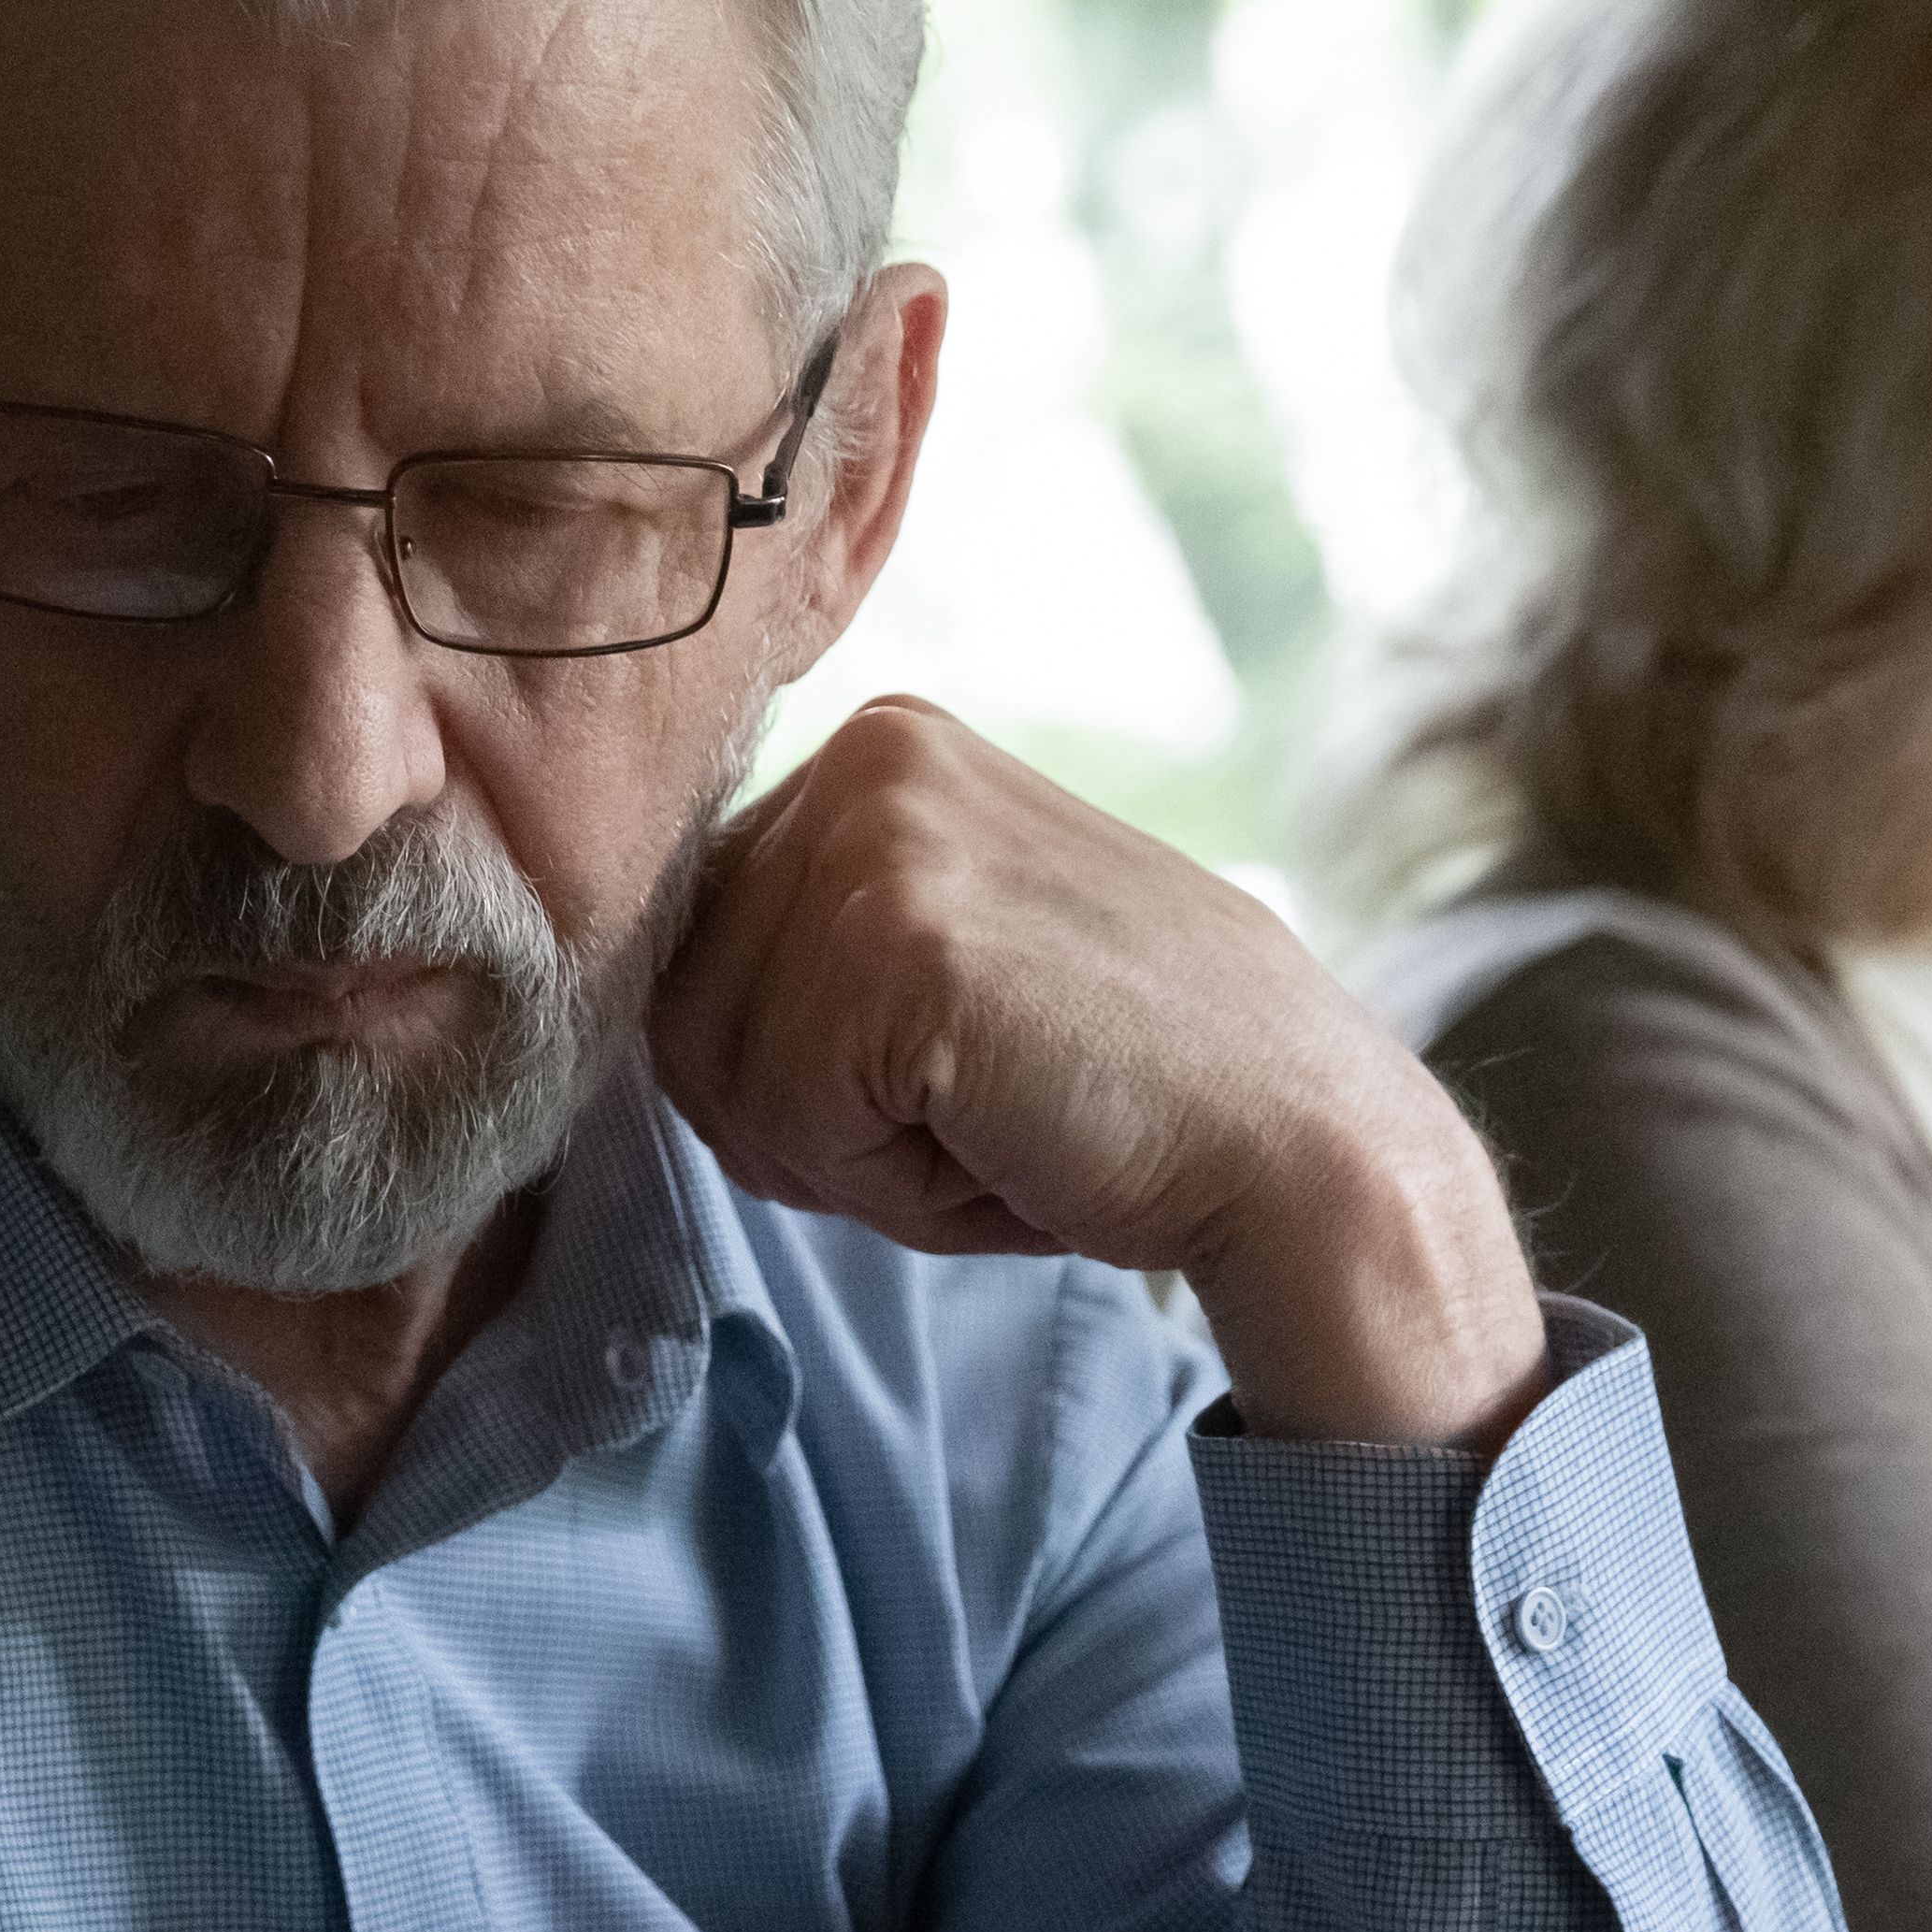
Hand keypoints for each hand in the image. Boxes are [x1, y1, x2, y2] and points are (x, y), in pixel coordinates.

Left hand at [651, 698, 1546, 1445]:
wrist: (1303, 1148)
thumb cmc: (1125, 1095)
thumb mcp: (948, 964)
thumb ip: (805, 953)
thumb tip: (628, 1009)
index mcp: (880, 748)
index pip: (700, 950)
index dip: (805, 1068)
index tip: (963, 1070)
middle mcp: (867, 755)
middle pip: (684, 1012)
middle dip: (813, 1117)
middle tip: (991, 1109)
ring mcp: (879, 836)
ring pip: (722, 1076)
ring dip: (850, 1157)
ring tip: (1007, 1118)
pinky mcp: (897, 937)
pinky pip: (786, 1120)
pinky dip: (889, 1182)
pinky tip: (1013, 1137)